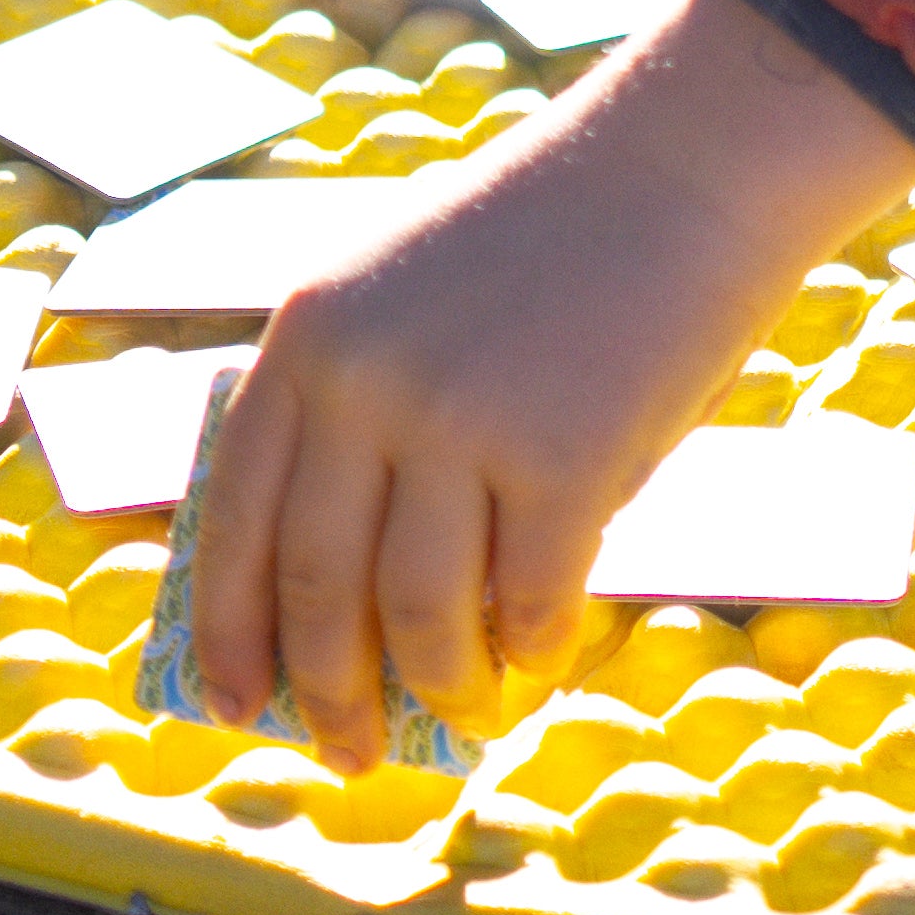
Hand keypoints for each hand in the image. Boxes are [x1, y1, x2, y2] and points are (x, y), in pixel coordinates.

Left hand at [189, 0, 914, 743]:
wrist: (686, 163)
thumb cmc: (556, 239)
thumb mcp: (406, 298)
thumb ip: (362, 417)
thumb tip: (351, 605)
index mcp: (307, 338)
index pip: (234, 517)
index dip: (229, 629)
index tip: (229, 703)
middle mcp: (363, 383)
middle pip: (318, 588)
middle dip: (328, 692)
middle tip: (349, 752)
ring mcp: (460, 422)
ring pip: (419, 615)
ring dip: (440, 686)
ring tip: (462, 713)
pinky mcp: (562, 458)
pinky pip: (532, 600)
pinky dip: (534, 647)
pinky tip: (541, 655)